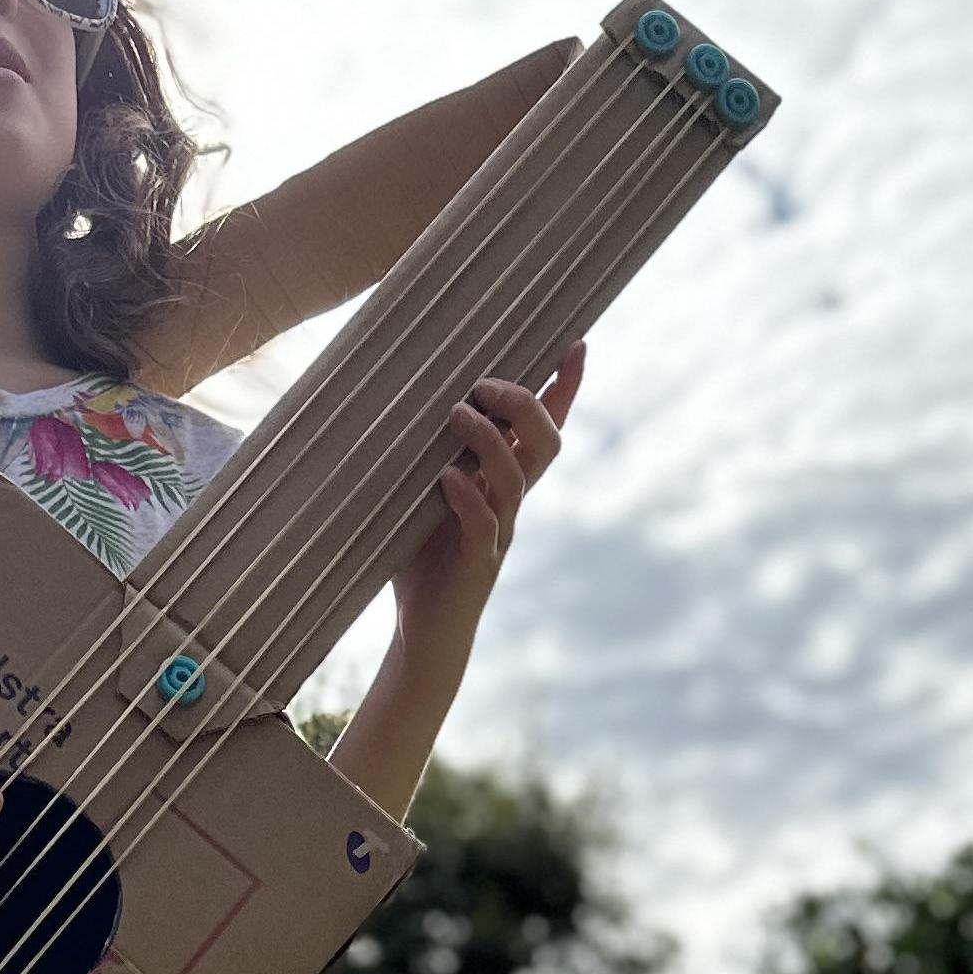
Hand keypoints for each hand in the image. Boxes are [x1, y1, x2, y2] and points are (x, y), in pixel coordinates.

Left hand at [392, 341, 583, 669]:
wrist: (424, 629)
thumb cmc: (421, 557)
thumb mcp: (421, 494)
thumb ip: (425, 454)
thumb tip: (396, 398)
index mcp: (502, 481)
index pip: (545, 428)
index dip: (565, 389)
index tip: (576, 344)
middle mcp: (510, 502)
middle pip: (546, 443)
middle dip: (525, 404)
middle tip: (484, 385)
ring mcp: (499, 532)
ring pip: (517, 478)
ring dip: (490, 441)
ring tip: (457, 415)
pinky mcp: (479, 563)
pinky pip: (485, 525)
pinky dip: (468, 497)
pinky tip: (446, 478)